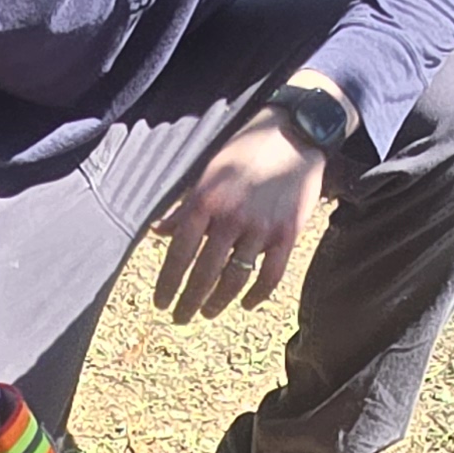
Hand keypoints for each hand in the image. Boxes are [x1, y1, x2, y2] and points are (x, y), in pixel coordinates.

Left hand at [149, 117, 323, 321]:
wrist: (295, 134)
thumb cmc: (246, 151)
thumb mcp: (209, 172)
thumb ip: (185, 206)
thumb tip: (158, 231)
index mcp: (206, 200)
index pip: (180, 253)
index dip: (168, 283)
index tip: (161, 303)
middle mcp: (231, 217)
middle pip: (204, 273)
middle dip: (189, 301)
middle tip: (180, 318)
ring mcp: (261, 227)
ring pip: (235, 279)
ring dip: (218, 302)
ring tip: (207, 313)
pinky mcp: (288, 234)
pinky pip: (270, 276)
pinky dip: (257, 295)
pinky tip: (246, 304)